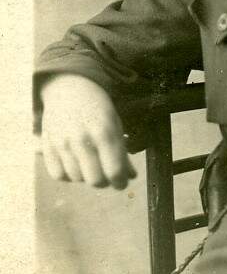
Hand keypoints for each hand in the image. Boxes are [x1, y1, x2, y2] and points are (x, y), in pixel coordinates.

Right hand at [39, 74, 136, 189]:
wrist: (69, 89)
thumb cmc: (97, 108)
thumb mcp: (115, 125)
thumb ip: (122, 152)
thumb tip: (131, 177)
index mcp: (104, 132)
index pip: (114, 171)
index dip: (120, 183)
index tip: (121, 183)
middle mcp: (82, 139)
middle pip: (95, 181)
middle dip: (104, 182)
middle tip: (107, 176)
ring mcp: (62, 144)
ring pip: (77, 179)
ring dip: (86, 177)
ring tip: (91, 164)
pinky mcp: (48, 147)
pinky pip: (58, 175)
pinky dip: (68, 175)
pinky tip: (75, 164)